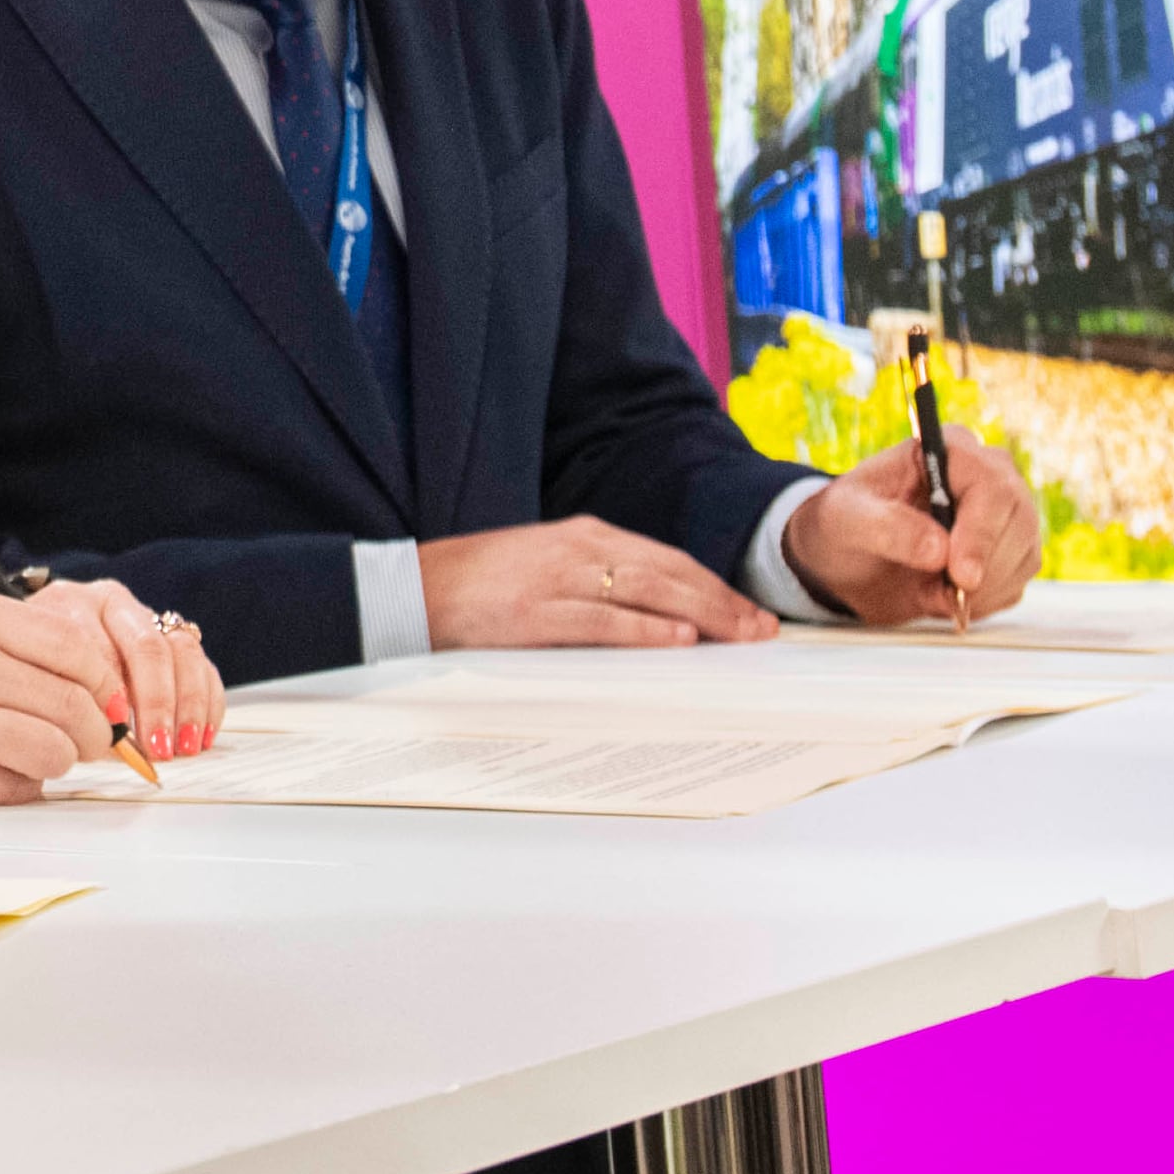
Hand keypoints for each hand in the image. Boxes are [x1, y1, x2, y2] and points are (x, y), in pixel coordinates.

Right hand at [0, 579, 210, 806]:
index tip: (113, 703)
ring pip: (53, 750)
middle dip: (97, 733)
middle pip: (73, 704)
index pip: (74, 646)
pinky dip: (18, 786)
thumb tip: (105, 690)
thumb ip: (20, 648)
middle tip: (92, 743)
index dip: (108, 683)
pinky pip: (16, 788)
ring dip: (58, 762)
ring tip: (36, 755)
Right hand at [416, 518, 771, 647]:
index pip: (665, 558)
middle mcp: (577, 549)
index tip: (748, 609)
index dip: (712, 583)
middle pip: (668, 572)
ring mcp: (556, 579)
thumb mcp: (544, 566)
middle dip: (721, 601)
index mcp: (581, 534)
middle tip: (761, 629)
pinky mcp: (535, 613)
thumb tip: (653, 612)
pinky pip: (603, 621)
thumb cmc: (475, 583)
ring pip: (647, 593)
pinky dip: (645, 629)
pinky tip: (678, 640)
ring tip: (738, 637)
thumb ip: (594, 579)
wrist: (411, 590)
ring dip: (700, 615)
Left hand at [783, 437, 1043, 626]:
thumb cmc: (846, 521)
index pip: (990, 485)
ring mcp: (1005, 516)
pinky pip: (1014, 584)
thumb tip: (939, 550)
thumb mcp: (848, 518)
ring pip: (1023, 556)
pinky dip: (982, 603)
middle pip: (1019, 521)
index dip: (981, 533)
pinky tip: (942, 598)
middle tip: (945, 596)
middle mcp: (988, 476)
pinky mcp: (1007, 554)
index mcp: (951, 450)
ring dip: (982, 590)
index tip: (961, 575)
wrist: (848, 557)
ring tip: (929, 594)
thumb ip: (889, 527)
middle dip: (985, 568)